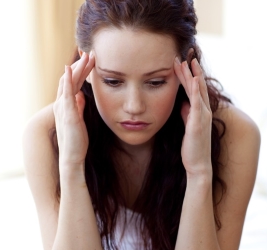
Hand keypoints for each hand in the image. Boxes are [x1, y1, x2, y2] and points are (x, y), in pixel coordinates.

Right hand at [53, 53, 94, 169]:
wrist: (72, 156)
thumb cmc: (76, 139)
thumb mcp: (79, 119)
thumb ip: (79, 106)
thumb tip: (81, 96)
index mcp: (68, 106)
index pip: (74, 84)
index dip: (81, 72)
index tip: (90, 62)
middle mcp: (63, 104)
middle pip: (71, 80)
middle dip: (80, 66)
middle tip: (90, 53)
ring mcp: (64, 108)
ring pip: (68, 83)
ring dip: (76, 69)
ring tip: (85, 56)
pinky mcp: (67, 114)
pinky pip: (66, 94)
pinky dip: (67, 81)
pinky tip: (69, 69)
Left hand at [174, 58, 211, 177]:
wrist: (197, 164)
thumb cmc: (192, 146)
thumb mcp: (187, 125)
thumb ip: (186, 113)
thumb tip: (183, 103)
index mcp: (199, 111)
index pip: (193, 89)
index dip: (187, 76)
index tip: (179, 64)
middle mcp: (203, 111)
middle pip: (196, 86)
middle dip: (189, 71)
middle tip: (182, 56)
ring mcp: (202, 116)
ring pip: (197, 91)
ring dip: (192, 76)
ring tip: (187, 62)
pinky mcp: (198, 123)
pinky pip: (197, 104)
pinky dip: (195, 91)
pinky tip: (193, 80)